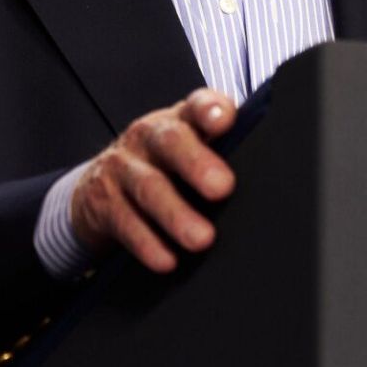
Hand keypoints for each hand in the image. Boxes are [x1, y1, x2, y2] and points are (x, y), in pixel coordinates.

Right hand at [70, 88, 237, 271]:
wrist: (96, 186)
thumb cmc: (161, 165)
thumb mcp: (187, 148)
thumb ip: (220, 151)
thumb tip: (270, 174)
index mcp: (178, 120)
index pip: (196, 106)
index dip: (209, 109)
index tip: (225, 120)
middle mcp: (147, 138)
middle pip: (170, 142)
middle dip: (196, 163)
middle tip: (222, 188)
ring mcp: (122, 168)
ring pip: (148, 188)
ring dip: (176, 215)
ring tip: (202, 239)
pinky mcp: (103, 202)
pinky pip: (125, 223)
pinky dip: (148, 244)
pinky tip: (167, 259)